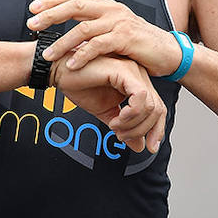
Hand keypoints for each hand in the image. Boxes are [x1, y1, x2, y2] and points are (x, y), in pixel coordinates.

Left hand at [28, 0, 181, 77]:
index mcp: (106, 6)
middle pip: (74, 5)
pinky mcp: (126, 38)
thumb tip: (71, 38)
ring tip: (47, 54)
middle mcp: (111, 9)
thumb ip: (95, 31)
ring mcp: (119, 22)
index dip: (52, 1)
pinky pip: (99, 46)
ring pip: (83, 28)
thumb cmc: (138, 46)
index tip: (32, 9)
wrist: (168, 53)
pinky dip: (83, 55)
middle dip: (50, 15)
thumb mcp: (114, 33)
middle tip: (31, 25)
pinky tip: (72, 64)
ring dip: (62, 42)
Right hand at [52, 55, 166, 153]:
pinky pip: (140, 97)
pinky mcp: (124, 71)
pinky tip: (116, 118)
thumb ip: (125, 127)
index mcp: (137, 83)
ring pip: (150, 106)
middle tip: (122, 137)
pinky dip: (130, 114)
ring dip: (133, 124)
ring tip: (115, 126)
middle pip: (157, 109)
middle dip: (142, 130)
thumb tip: (139, 145)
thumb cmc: (80, 86)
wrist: (59, 72)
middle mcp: (138, 75)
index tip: (149, 147)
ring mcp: (133, 71)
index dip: (156, 130)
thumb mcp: (106, 113)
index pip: (158, 109)